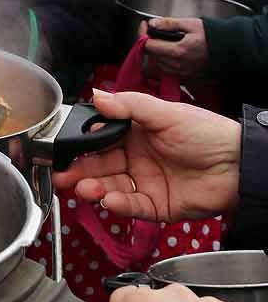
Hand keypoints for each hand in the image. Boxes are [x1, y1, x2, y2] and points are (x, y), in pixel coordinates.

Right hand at [51, 88, 239, 220]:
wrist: (238, 164)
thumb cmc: (206, 132)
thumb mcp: (164, 112)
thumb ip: (128, 106)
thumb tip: (96, 95)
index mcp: (135, 132)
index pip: (101, 138)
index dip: (82, 144)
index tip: (63, 147)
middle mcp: (137, 158)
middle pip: (101, 165)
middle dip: (81, 170)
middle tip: (63, 174)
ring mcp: (146, 182)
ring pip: (112, 187)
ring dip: (95, 188)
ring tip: (83, 189)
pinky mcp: (158, 205)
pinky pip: (133, 206)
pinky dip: (120, 205)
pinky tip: (110, 200)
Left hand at [137, 16, 209, 77]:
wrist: (233, 51)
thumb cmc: (215, 37)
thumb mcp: (192, 24)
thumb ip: (169, 24)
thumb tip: (153, 23)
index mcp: (178, 51)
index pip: (149, 46)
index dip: (143, 34)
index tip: (145, 26)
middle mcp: (179, 66)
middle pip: (152, 57)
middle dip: (149, 44)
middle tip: (153, 33)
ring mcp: (184, 75)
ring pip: (159, 67)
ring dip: (157, 56)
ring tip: (162, 44)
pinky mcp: (189, 80)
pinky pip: (170, 75)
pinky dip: (166, 65)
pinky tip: (172, 56)